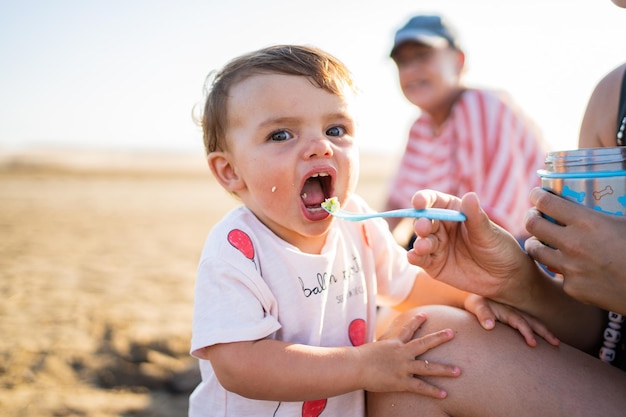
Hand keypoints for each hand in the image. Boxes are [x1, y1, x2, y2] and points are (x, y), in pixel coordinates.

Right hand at [364, 312, 459, 398]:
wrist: (355, 366)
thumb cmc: (359, 358)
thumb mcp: (371, 348)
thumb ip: (377, 348)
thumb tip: (374, 348)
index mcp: (394, 343)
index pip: (407, 329)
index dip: (416, 321)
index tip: (425, 315)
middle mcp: (402, 352)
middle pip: (424, 343)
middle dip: (439, 337)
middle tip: (452, 332)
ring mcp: (403, 367)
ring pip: (428, 367)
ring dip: (445, 369)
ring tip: (459, 371)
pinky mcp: (401, 381)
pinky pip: (420, 387)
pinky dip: (433, 391)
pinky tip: (444, 394)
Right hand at [407, 190, 537, 304]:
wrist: (504, 279)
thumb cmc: (499, 249)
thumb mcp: (489, 233)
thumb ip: (476, 217)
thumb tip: (469, 196)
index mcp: (453, 212)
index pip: (434, 201)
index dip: (424, 199)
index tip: (419, 202)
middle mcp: (441, 227)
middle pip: (423, 220)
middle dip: (421, 223)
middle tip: (423, 228)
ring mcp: (436, 245)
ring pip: (421, 240)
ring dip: (419, 242)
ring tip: (423, 247)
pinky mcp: (433, 264)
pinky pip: (420, 259)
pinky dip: (414, 257)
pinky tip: (413, 257)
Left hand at [464, 294, 559, 346]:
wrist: (474, 297)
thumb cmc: (475, 303)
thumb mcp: (476, 307)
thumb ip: (483, 314)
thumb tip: (490, 326)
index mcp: (507, 310)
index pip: (520, 322)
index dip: (527, 333)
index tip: (533, 344)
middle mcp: (515, 312)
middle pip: (533, 322)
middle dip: (545, 332)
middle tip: (556, 343)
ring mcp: (516, 315)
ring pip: (534, 323)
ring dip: (545, 332)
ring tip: (556, 343)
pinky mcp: (515, 319)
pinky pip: (529, 324)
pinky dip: (539, 331)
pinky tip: (545, 341)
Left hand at [525, 187, 625, 314]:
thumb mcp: (625, 221)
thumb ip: (610, 208)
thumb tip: (608, 193)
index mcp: (588, 222)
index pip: (546, 202)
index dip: (537, 195)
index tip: (537, 194)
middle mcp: (573, 244)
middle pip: (532, 224)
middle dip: (530, 217)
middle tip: (535, 216)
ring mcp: (570, 268)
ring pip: (535, 250)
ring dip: (535, 242)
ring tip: (539, 240)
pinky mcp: (572, 288)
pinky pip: (557, 273)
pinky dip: (560, 268)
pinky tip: (568, 265)